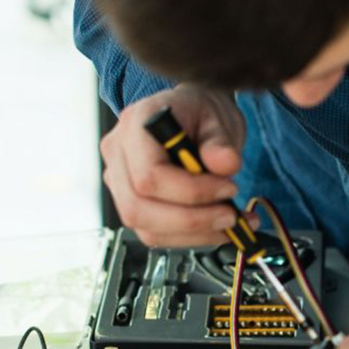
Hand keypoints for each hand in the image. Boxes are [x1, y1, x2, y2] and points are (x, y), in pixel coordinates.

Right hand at [101, 85, 257, 246]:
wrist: (189, 116)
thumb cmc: (197, 111)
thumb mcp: (216, 115)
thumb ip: (220, 141)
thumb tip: (227, 165)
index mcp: (134, 125)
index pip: (149, 176)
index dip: (191, 192)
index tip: (227, 189)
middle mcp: (118, 155)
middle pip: (138, 208)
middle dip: (191, 220)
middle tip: (229, 215)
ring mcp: (119, 183)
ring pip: (147, 228)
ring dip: (195, 234)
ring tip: (230, 222)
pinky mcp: (133, 205)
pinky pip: (155, 234)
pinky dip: (191, 237)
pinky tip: (216, 227)